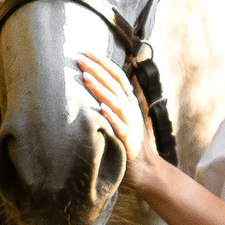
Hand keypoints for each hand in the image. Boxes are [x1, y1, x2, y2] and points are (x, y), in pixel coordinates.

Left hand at [74, 48, 152, 178]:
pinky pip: (121, 129)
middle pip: (115, 86)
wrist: (145, 172)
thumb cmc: (126, 144)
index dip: (103, 63)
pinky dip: (112, 118)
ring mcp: (132, 127)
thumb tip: (88, 87)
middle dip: (97, 70)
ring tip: (86, 78)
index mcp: (128, 103)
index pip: (116, 77)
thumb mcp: (117, 120)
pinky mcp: (130, 145)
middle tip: (79, 59)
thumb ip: (108, 104)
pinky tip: (100, 109)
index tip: (85, 51)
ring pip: (117, 104)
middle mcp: (131, 111)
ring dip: (101, 90)